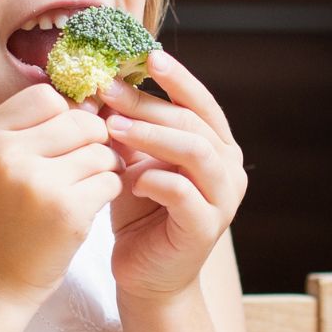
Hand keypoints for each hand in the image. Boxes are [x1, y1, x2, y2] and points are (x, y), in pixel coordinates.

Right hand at [0, 84, 123, 307]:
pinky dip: (107, 192)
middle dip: (91, 141)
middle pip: (79, 121)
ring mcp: (37, 182)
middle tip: (82, 167)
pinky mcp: (66, 210)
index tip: (64, 141)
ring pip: (100, 151)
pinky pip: (111, 180)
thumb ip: (32, 131)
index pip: (46, 97)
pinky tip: (87, 208)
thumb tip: (93, 102)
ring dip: (103, 168)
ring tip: (84, 188)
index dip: (65, 116)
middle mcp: (7, 153)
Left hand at [99, 50, 246, 302]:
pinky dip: (153, 180)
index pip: (201, 102)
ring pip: (194, 151)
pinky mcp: (206, 227)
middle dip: (148, 104)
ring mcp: (223, 198)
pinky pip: (183, 193)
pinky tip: (128, 180)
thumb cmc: (140, 213)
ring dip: (151, 135)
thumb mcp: (134, 160)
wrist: (145, 276)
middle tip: (108, 91)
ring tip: (113, 128)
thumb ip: (131, 128)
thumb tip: (102, 83)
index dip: (177, 78)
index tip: (147, 56)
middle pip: (192, 122)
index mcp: (216, 146)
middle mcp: (229, 168)